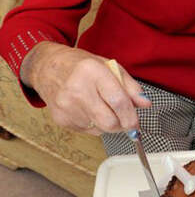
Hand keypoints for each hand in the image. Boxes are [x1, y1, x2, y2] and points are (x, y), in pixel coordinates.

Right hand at [20, 42, 150, 133]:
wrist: (47, 68)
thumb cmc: (80, 66)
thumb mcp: (109, 67)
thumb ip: (130, 86)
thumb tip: (145, 103)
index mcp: (92, 71)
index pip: (118, 101)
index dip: (131, 116)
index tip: (136, 123)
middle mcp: (78, 89)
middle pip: (109, 121)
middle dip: (122, 125)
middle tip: (124, 120)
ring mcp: (67, 106)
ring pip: (100, 129)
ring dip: (108, 124)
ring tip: (101, 107)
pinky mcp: (61, 119)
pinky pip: (88, 131)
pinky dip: (94, 124)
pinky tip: (88, 110)